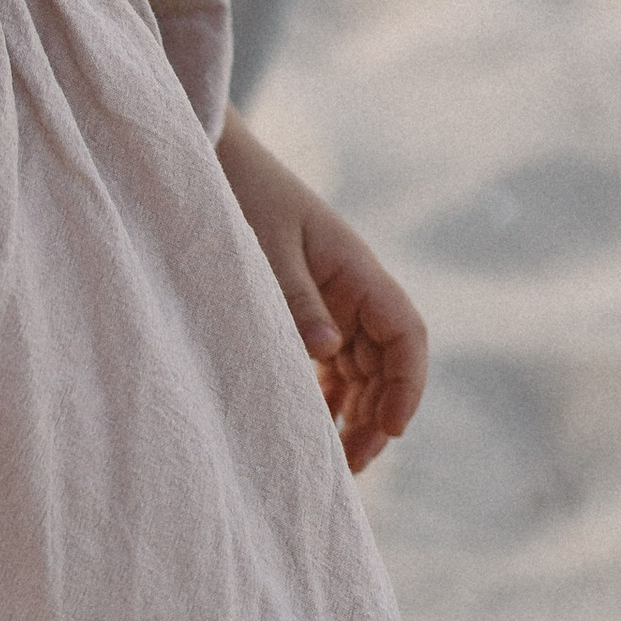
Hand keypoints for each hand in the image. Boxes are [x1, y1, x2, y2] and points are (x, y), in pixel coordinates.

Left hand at [215, 112, 428, 472]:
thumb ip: (296, 301)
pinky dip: (331, 394)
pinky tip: (316, 425)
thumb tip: (328, 354)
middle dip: (378, 413)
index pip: (406, 333)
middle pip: (388, 361)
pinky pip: (334, 360)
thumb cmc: (240, 193)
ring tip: (337, 460)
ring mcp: (333, 297)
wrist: (213, 158)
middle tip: (351, 463)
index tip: (390, 428)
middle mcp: (354, 286)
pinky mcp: (308, 306)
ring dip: (357, 410)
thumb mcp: (264, 248)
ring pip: (363, 366)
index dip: (407, 384)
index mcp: (356, 268)